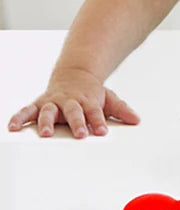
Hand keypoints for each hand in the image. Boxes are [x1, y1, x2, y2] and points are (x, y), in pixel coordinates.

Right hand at [7, 67, 138, 138]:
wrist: (75, 75)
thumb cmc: (91, 92)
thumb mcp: (109, 98)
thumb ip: (121, 109)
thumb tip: (136, 120)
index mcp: (87, 101)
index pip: (94, 113)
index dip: (98, 122)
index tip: (102, 132)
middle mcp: (69, 102)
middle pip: (73, 112)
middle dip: (77, 123)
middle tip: (81, 134)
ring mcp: (53, 103)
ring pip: (49, 112)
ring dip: (47, 122)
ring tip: (46, 134)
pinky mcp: (39, 104)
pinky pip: (27, 111)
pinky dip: (19, 118)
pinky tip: (13, 127)